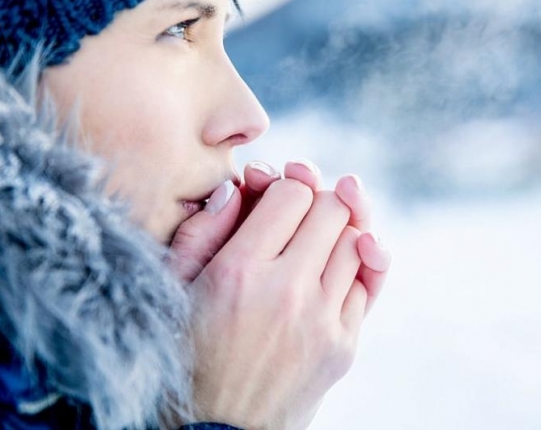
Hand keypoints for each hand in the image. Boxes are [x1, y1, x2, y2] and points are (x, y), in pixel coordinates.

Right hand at [189, 174, 363, 428]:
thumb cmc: (184, 354)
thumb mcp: (173, 288)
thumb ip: (202, 230)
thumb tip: (240, 185)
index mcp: (238, 272)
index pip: (294, 193)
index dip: (285, 187)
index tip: (273, 199)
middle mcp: (287, 293)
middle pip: (334, 209)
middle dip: (318, 200)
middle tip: (300, 211)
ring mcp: (322, 322)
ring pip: (358, 241)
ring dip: (340, 230)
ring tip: (317, 238)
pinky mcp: (343, 347)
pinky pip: (368, 282)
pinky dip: (355, 266)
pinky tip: (335, 267)